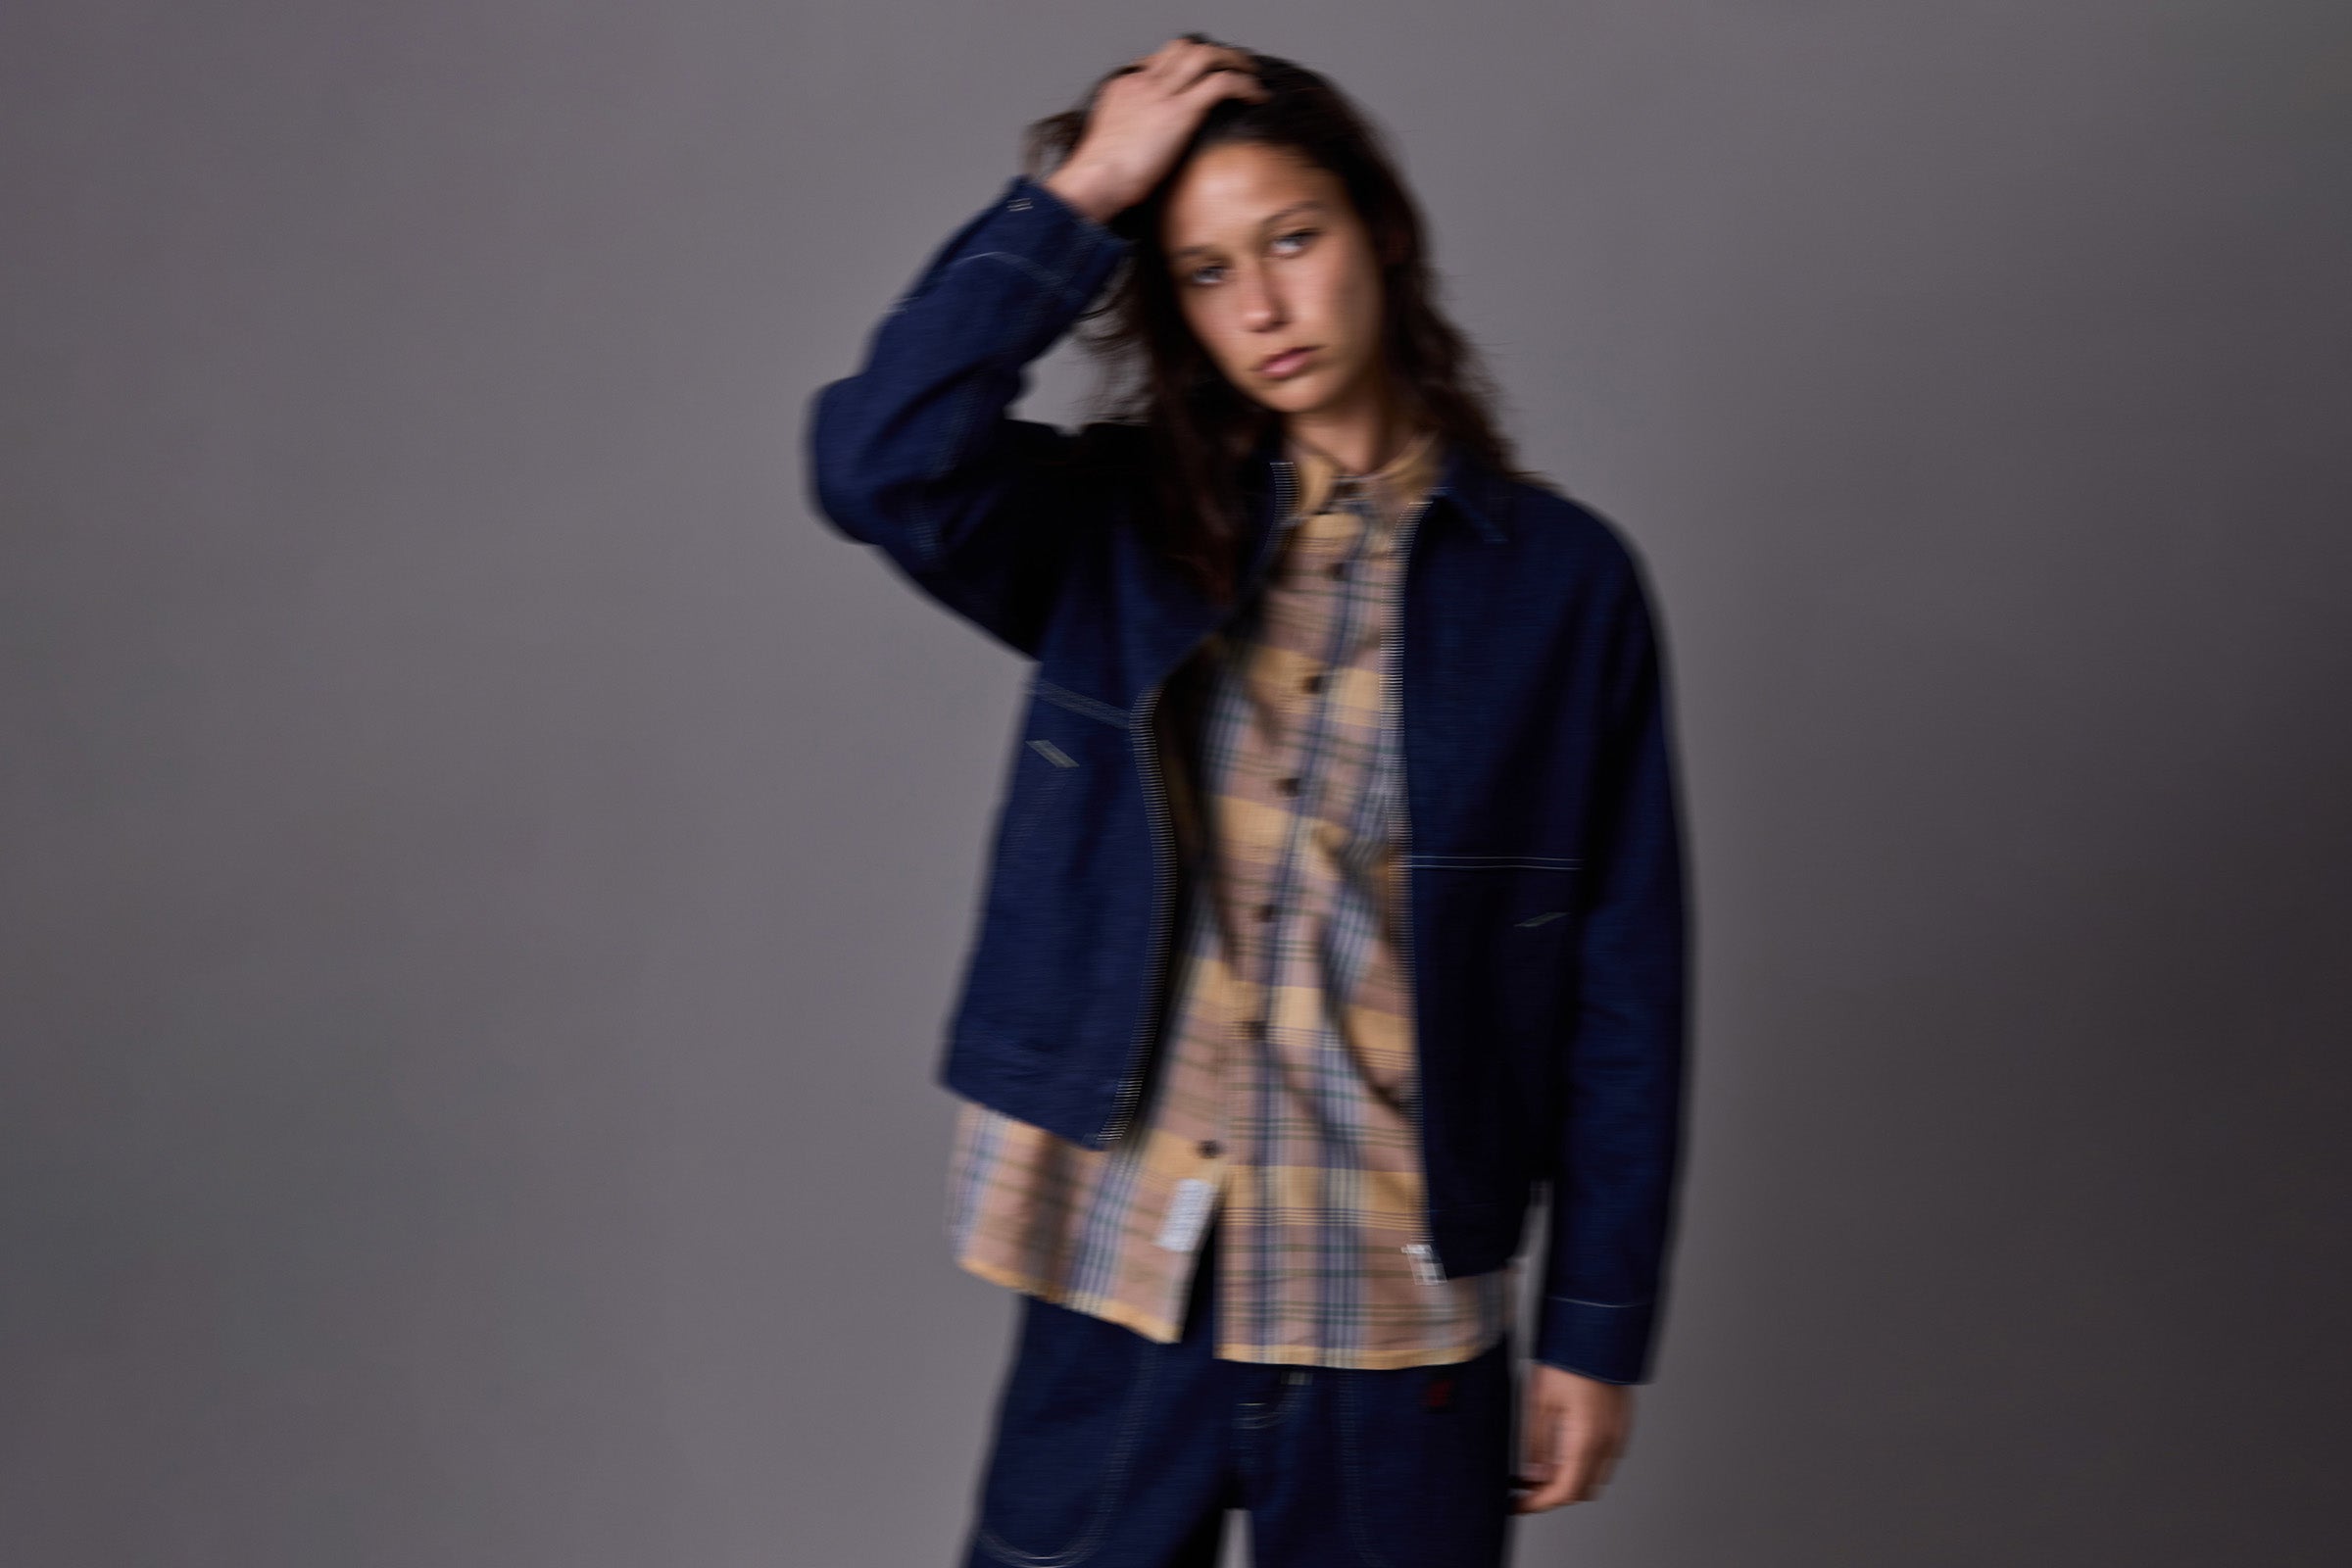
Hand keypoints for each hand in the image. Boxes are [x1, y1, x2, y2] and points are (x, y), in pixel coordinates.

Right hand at [1043, 36, 1268, 223]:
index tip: (1202, 79)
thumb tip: (1140, 154)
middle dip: (1213, 53)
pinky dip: (1244, 85)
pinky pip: (1221, 84)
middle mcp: (1143, 83)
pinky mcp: (1179, 111)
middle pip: (1182, 48)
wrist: (1093, 181)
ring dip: (1234, 61)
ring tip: (1253, 76)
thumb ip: (1127, 138)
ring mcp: (1162, 94)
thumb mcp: (1109, 147)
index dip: (1185, 66)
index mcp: (1125, 88)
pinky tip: (1258, 97)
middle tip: (1234, 68)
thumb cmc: (1097, 178)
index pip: (1158, 61)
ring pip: (1204, 55)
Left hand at [1513, 1361, 1632, 1511]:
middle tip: (1524, 1486)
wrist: (1598, 1330)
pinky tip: (1561, 1448)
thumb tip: (1535, 1478)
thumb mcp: (1539, 1402)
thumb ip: (1537, 1445)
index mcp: (1587, 1440)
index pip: (1564, 1491)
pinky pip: (1603, 1457)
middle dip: (1553, 1494)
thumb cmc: (1567, 1360)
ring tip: (1539, 1467)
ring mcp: (1618, 1433)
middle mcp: (1608, 1442)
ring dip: (1569, 1478)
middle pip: (1582, 1489)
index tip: (1517, 1504)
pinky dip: (1582, 1462)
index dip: (1538, 1503)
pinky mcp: (1620, 1424)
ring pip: (1595, 1475)